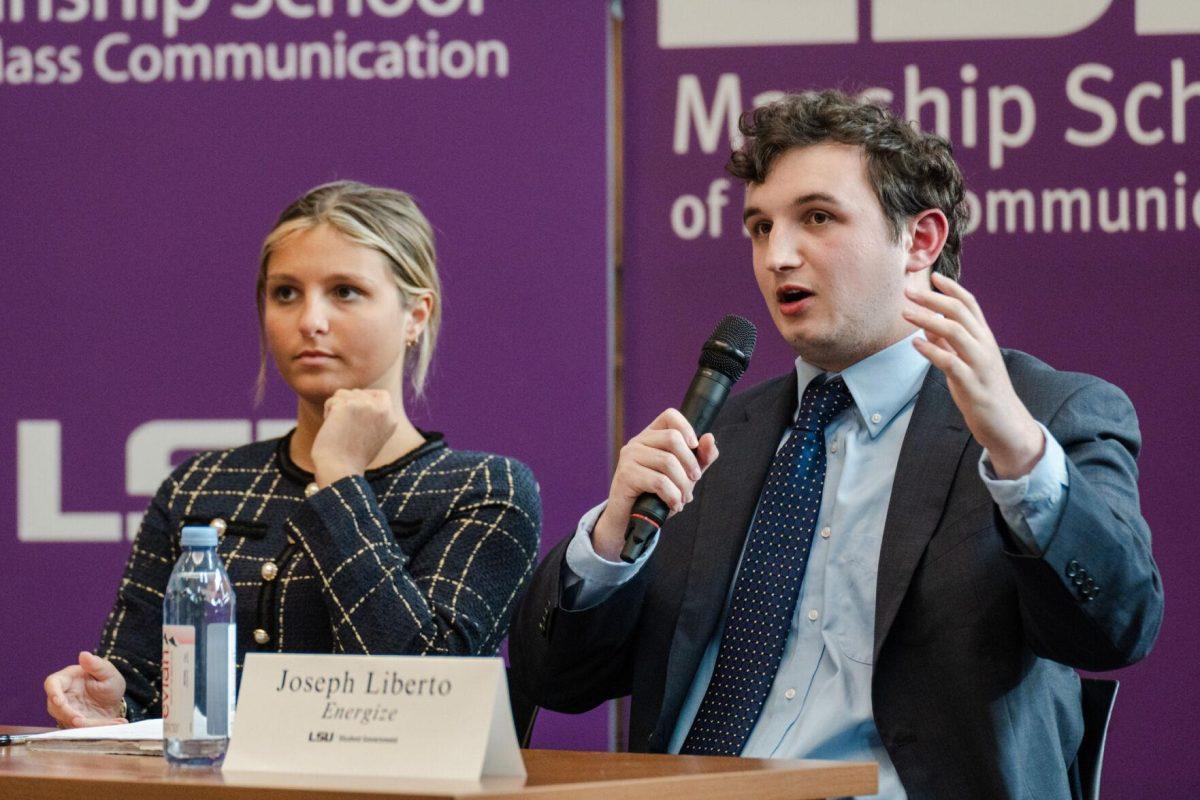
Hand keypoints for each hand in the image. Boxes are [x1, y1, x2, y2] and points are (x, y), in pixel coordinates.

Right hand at [44, 652, 127, 727]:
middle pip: (55, 706)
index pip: (52, 683)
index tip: (60, 701)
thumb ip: (97, 665)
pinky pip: (81, 729)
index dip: (53, 692)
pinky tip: (115, 723)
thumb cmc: (108, 683)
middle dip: (67, 714)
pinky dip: (97, 728)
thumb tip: (83, 654)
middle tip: (82, 720)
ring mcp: (65, 711)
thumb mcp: (108, 673)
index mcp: (68, 678)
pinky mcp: (73, 724)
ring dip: (82, 725)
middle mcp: (63, 695)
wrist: (115, 703)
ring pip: (66, 720)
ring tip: (102, 723)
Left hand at [310, 388, 399, 487]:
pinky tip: (332, 429)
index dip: (367, 397)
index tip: (355, 408)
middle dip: (348, 405)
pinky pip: (332, 400)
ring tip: (339, 429)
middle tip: (346, 428)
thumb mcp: (373, 436)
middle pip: (359, 392)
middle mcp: (382, 409)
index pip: (382, 395)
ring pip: (343, 394)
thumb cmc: (353, 457)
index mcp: (391, 418)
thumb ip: (373, 416)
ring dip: (336, 408)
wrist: (341, 469)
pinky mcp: (347, 405)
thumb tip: (361, 398)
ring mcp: (365, 405)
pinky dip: (327, 413)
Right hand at [592, 409, 719, 560]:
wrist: (631, 520)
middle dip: (690, 463)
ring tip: (682, 499)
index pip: (670, 415)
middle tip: (694, 481)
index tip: (695, 447)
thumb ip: (700, 458)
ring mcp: (629, 456)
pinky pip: (658, 481)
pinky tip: (673, 505)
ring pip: (668, 462)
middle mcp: (638, 441)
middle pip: (673, 438)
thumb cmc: (657, 494)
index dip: (687, 428)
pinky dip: (672, 496)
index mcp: (651, 436)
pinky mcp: (625, 475)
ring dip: (683, 485)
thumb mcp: (684, 475)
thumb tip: (709, 438)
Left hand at [904, 272, 1044, 477]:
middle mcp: (985, 346)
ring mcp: (980, 364)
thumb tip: (926, 324)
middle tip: (909, 291)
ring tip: (905, 313)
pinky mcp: (972, 384)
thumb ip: (947, 343)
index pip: (970, 304)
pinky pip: (950, 362)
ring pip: (954, 332)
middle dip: (933, 298)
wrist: (1006, 424)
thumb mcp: (964, 362)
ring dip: (927, 319)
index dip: (952, 288)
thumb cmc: (982, 391)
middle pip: (959, 312)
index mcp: (984, 338)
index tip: (933, 276)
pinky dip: (931, 350)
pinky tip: (915, 344)